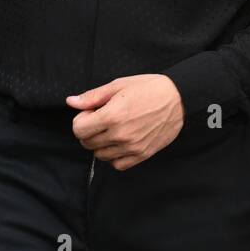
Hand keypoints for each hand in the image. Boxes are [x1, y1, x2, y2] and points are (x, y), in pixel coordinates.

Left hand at [66, 74, 183, 169]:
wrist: (179, 98)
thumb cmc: (149, 88)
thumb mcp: (119, 85)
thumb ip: (93, 96)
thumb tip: (70, 102)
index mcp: (112, 115)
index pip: (78, 130)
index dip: (80, 120)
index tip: (91, 113)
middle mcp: (120, 134)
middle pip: (87, 143)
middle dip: (89, 131)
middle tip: (102, 119)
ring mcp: (132, 147)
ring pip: (100, 155)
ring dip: (101, 144)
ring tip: (113, 129)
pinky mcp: (142, 154)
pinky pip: (117, 165)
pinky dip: (114, 156)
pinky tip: (120, 142)